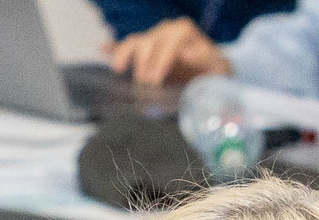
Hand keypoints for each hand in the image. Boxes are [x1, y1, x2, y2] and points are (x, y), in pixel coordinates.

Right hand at [108, 21, 232, 84]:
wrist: (209, 73)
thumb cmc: (212, 73)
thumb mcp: (217, 70)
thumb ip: (207, 63)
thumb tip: (188, 56)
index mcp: (183, 32)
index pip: (170, 39)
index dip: (162, 58)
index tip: (156, 79)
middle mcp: (165, 31)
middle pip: (148, 41)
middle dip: (144, 65)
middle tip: (145, 88)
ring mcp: (152, 40)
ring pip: (133, 42)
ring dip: (125, 56)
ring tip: (120, 72)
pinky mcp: (142, 53)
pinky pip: (124, 47)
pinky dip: (112, 49)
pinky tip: (101, 49)